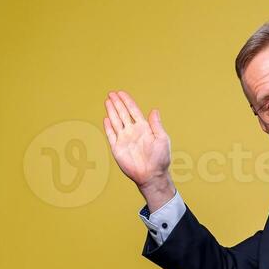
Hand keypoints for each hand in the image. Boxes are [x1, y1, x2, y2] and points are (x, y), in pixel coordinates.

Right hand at [103, 90, 174, 209]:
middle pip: (122, 113)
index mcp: (144, 128)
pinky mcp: (118, 148)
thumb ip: (156, 125)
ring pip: (116, 122)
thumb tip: (154, 110)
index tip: (121, 93)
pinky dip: (108, 127)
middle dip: (117, 103)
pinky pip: (111, 135)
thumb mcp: (162, 139)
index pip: (133, 111)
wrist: (152, 175)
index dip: (127, 101)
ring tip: (108, 101)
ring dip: (112, 111)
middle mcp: (133, 132)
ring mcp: (124, 139)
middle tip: (111, 93)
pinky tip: (106, 118)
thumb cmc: (160, 159)